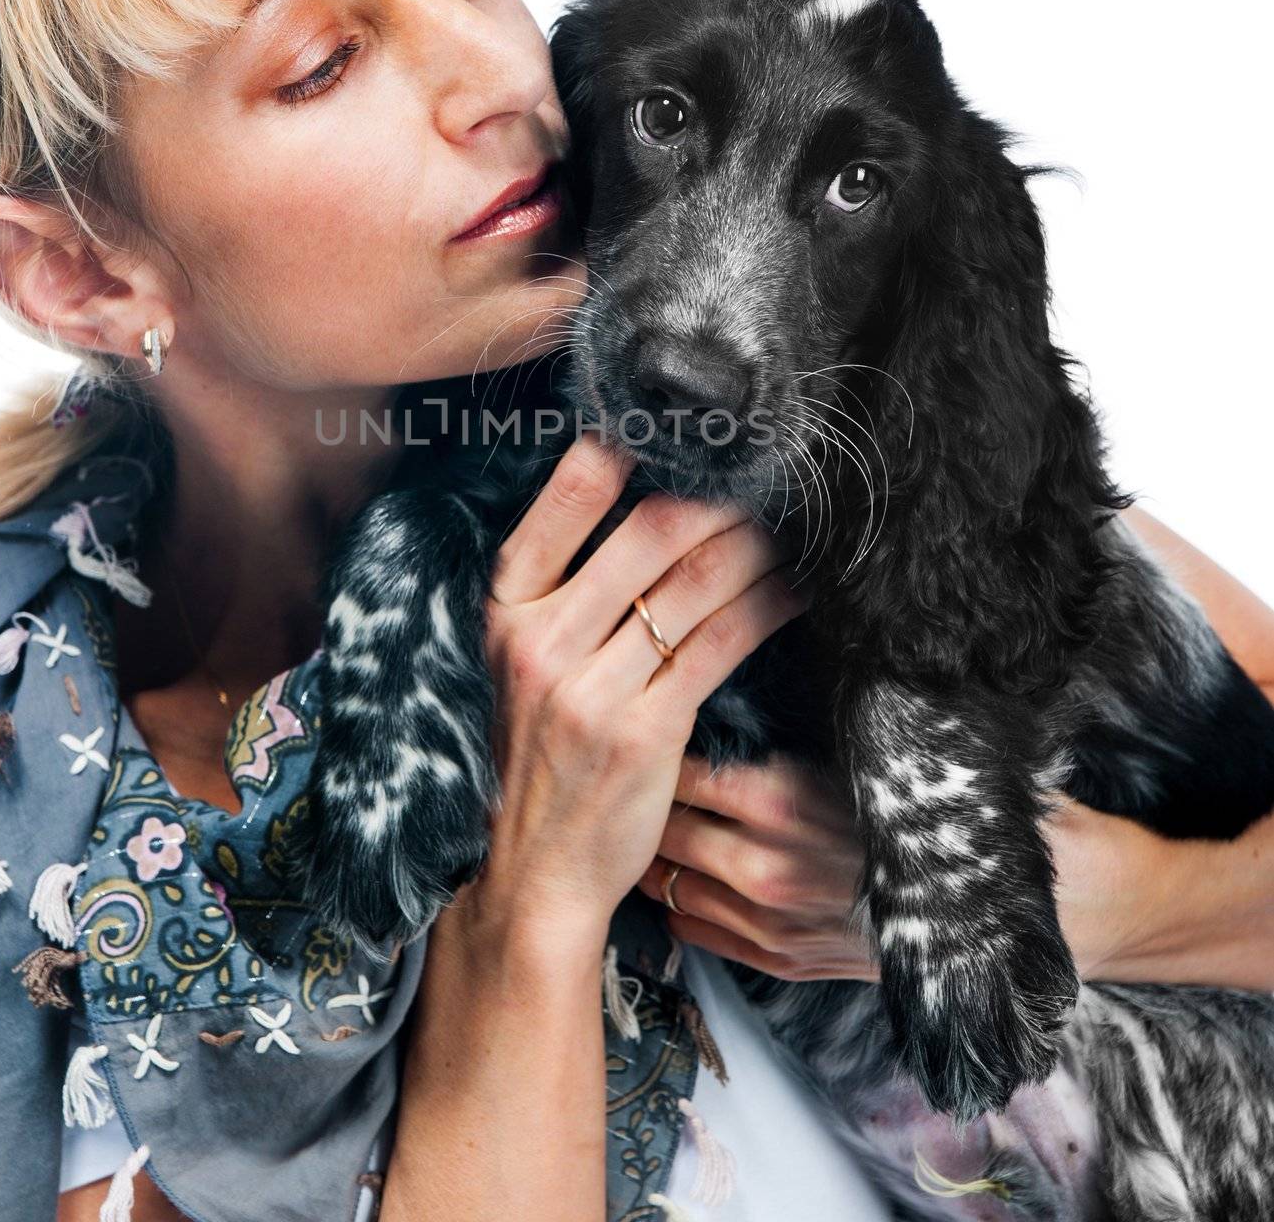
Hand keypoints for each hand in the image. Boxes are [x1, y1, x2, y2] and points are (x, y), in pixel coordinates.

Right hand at [454, 435, 810, 958]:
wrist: (529, 871)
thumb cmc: (534, 753)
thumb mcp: (518, 661)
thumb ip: (565, 591)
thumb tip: (647, 503)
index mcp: (504, 608)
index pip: (567, 497)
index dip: (629, 446)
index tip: (683, 428)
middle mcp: (540, 639)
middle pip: (652, 529)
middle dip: (721, 495)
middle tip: (764, 477)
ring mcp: (590, 688)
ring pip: (697, 582)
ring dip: (758, 545)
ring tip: (792, 529)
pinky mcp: (645, 732)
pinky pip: (723, 643)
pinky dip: (770, 605)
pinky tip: (795, 588)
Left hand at [637, 751, 877, 979]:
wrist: (953, 910)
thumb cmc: (890, 828)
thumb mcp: (833, 772)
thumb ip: (767, 762)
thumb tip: (706, 738)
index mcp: (778, 805)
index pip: (683, 776)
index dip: (659, 760)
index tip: (647, 750)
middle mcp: (764, 867)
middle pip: (668, 832)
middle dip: (643, 810)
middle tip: (631, 794)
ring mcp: (766, 920)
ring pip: (672, 885)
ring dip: (654, 861)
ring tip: (644, 840)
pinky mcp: (775, 958)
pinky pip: (695, 930)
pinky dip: (678, 906)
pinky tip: (678, 884)